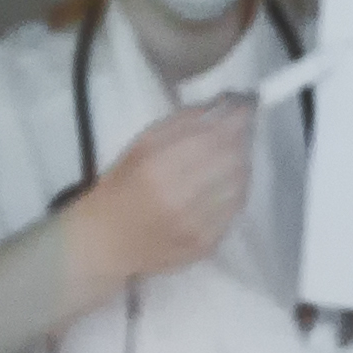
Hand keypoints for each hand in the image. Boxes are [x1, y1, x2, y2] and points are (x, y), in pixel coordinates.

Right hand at [61, 97, 254, 293]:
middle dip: (241, 141)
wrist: (108, 242)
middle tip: (239, 132)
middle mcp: (180, 199)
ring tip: (233, 156)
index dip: (236, 120)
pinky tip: (227, 184)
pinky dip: (237, 191)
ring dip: (242, 165)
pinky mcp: (207, 245)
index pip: (213, 138)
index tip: (244, 107)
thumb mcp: (139, 146)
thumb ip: (179, 125)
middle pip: (232, 160)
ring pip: (240, 185)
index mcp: (157, 168)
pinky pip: (236, 210)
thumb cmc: (120, 188)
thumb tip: (219, 107)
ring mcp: (196, 226)